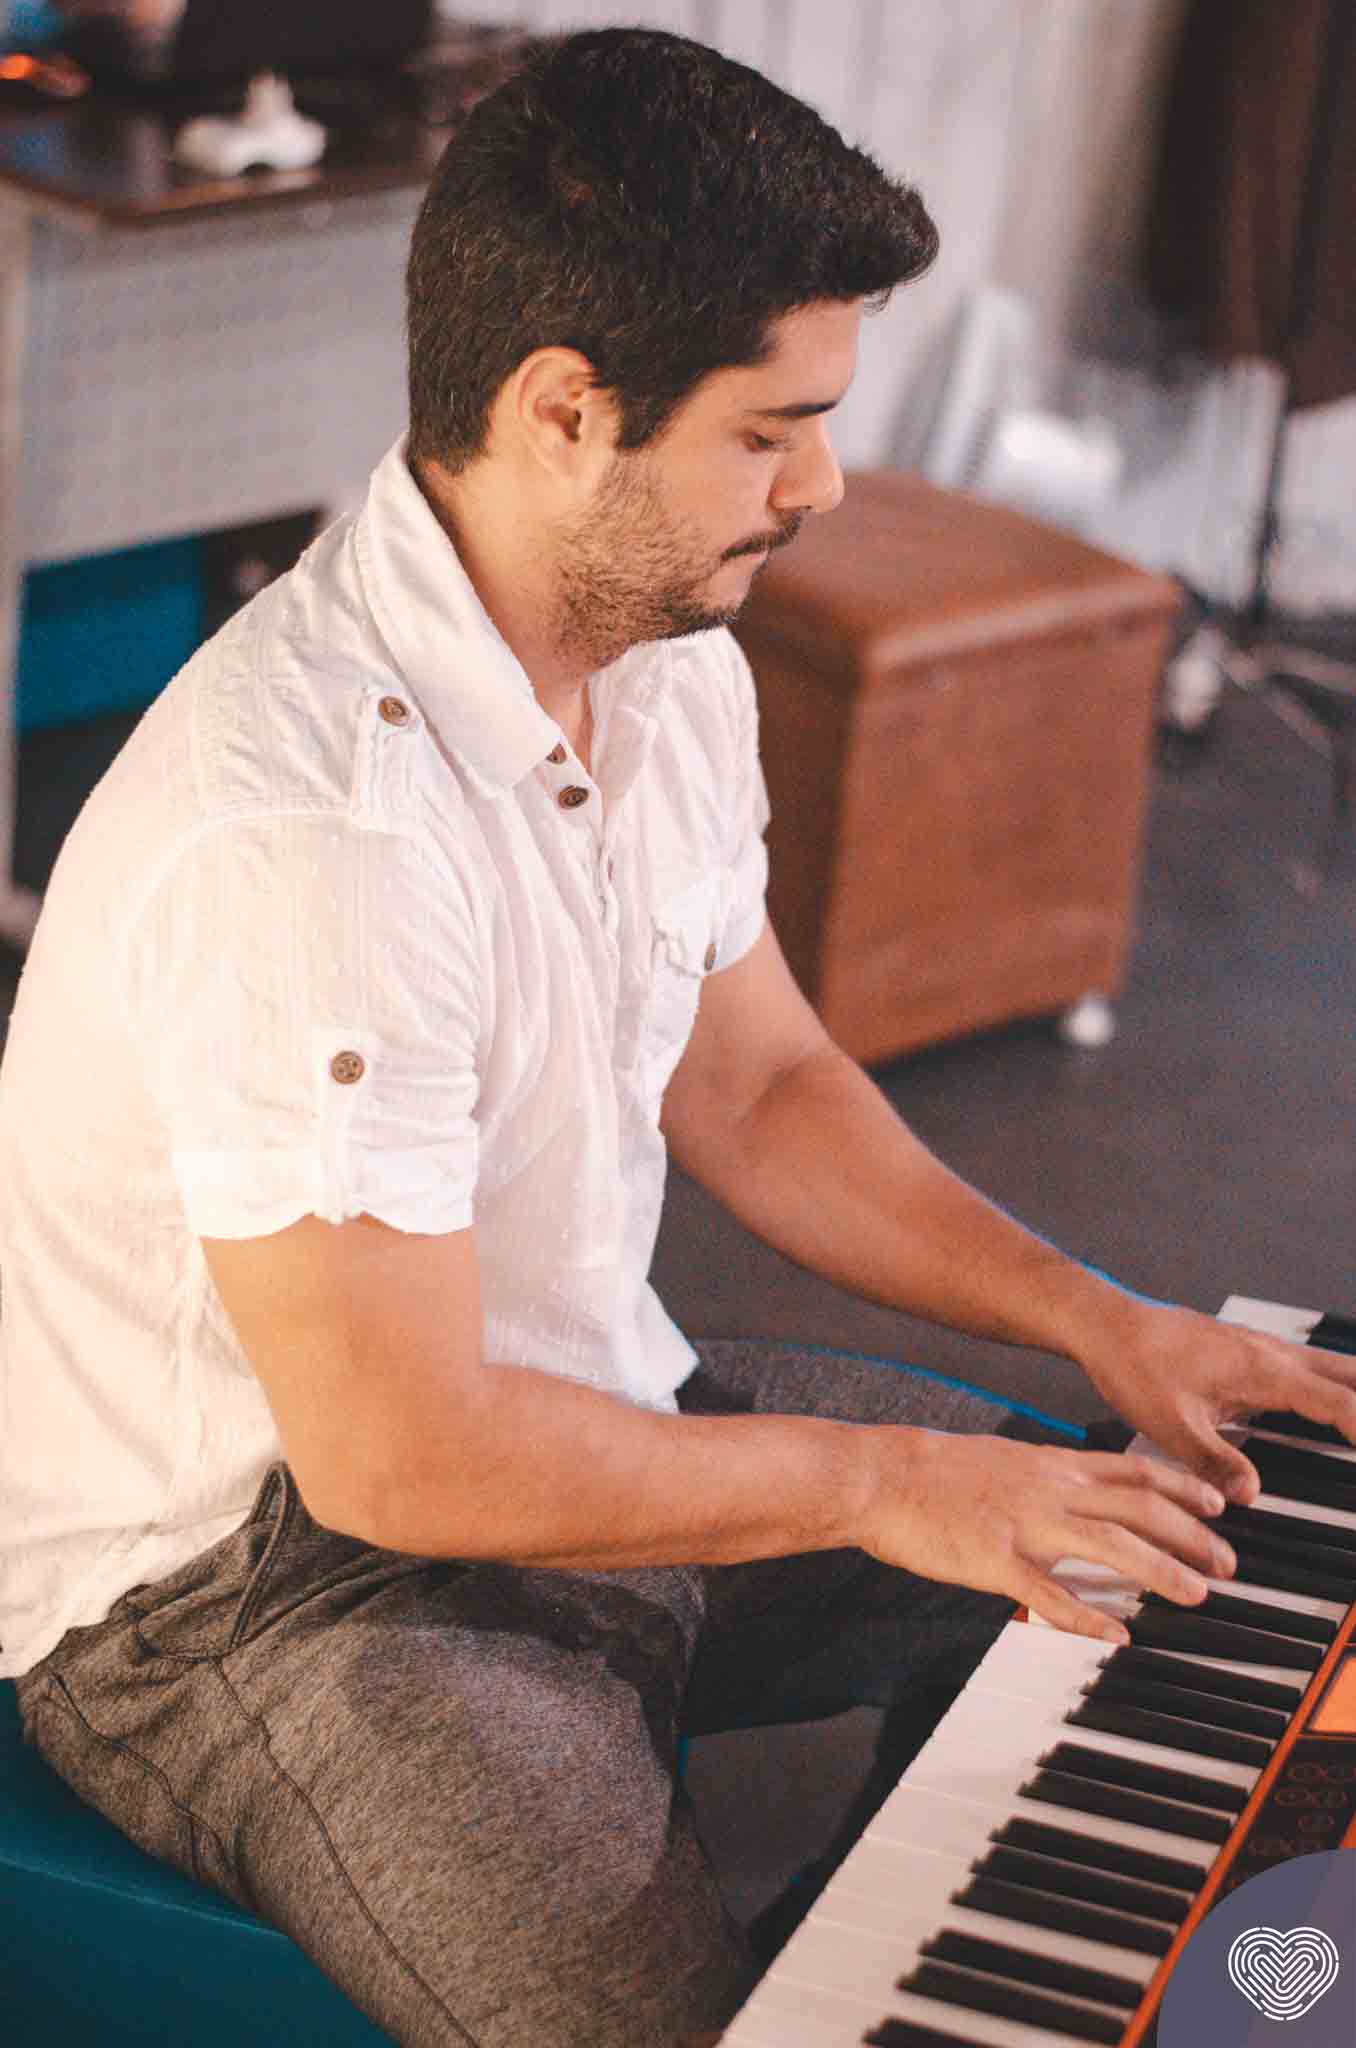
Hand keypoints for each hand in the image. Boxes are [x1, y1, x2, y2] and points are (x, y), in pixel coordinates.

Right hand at [859, 1430, 1235, 1643]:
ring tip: (1196, 1595)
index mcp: (1050, 1464)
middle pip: (1138, 1508)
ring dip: (1161, 1572)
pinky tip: (1115, 1638)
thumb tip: (1080, 1488)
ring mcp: (1025, 1524)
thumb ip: (1047, 1476)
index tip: (1219, 1506)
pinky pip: (1051, 1595)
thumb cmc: (935, 1471)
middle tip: (1226, 1563)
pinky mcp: (996, 1560)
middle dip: (1191, 1536)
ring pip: (1111, 1546)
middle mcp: (1048, 1489)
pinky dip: (1088, 1619)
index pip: (1133, 1471)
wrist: (881, 1475)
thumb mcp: (1004, 1459)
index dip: (1182, 1488)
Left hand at [1073, 1298, 1355, 1504]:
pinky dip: (1332, 1384)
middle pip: (1350, 1375)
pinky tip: (1327, 1405)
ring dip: (1354, 1392)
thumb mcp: (1171, 1425)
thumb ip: (1215, 1462)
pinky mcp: (1247, 1348)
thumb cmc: (1133, 1365)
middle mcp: (1271, 1353)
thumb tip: (1250, 1495)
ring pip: (1332, 1365)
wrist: (1104, 1324)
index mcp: (1263, 1371)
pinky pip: (1308, 1364)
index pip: (1340, 1403)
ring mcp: (1261, 1346)